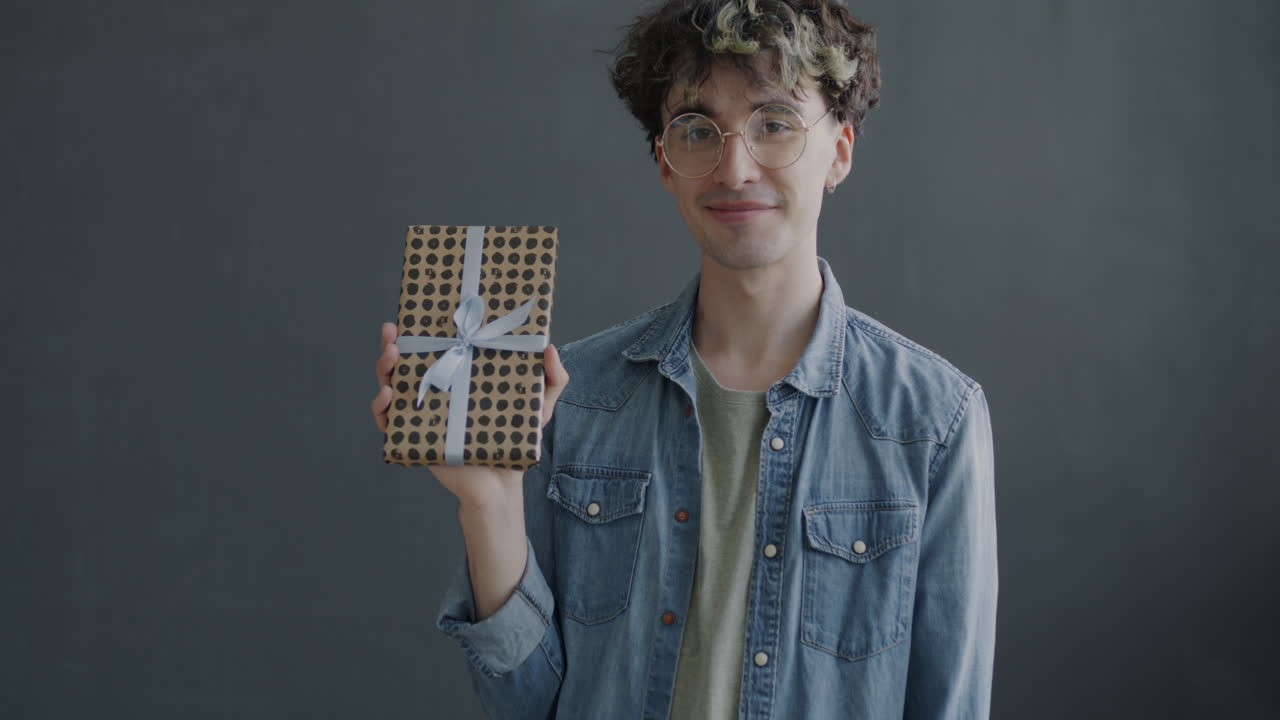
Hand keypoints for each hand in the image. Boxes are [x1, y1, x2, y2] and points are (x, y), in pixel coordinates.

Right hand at [372, 321, 569, 507]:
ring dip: (384, 369)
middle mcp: (436, 390)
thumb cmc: (516, 439)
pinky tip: (388, 396)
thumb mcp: (538, 405)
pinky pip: (389, 422)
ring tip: (391, 357)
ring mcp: (422, 413)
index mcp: (459, 375)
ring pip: (392, 386)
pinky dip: (381, 408)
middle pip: (406, 363)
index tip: (417, 312)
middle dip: (393, 344)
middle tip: (393, 331)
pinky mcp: (412, 438)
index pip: (436, 347)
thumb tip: (550, 347)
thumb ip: (552, 378)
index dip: (421, 329)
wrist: (502, 482)